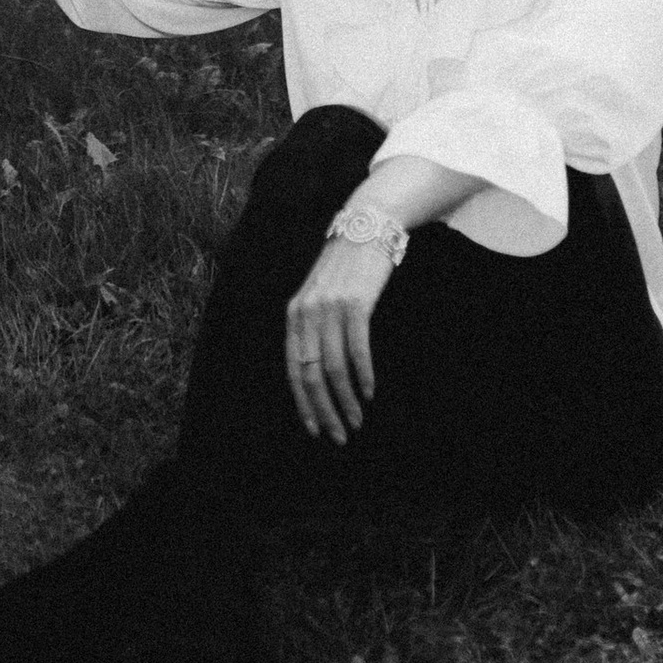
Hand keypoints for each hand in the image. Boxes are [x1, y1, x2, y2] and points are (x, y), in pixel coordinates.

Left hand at [284, 226, 391, 442]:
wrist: (367, 226)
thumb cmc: (346, 268)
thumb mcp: (319, 296)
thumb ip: (314, 328)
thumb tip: (317, 373)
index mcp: (294, 314)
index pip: (292, 369)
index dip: (303, 403)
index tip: (316, 430)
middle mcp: (307, 312)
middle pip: (311, 374)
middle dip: (325, 410)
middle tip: (340, 435)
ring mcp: (331, 307)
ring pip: (334, 366)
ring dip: (346, 400)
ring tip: (357, 421)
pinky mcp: (357, 302)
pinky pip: (357, 347)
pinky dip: (363, 374)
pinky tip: (369, 392)